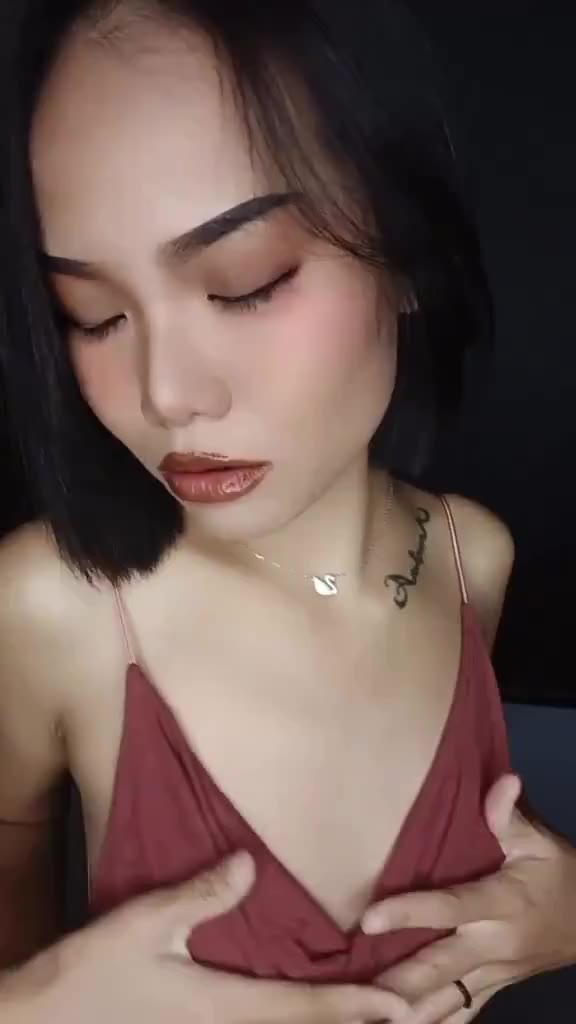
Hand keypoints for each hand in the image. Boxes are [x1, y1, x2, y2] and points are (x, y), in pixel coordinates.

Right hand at [0, 852, 408, 1023]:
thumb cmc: (91, 977)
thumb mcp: (143, 925)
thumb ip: (200, 896)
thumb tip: (250, 864)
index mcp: (221, 1007)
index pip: (302, 1008)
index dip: (354, 1006)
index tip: (398, 1004)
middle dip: (351, 1023)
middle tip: (401, 1011)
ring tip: (360, 1011)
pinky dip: (288, 1020)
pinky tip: (291, 1006)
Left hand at [361, 775, 575, 1022]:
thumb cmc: (557, 874)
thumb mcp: (540, 841)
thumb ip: (511, 817)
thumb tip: (505, 782)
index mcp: (502, 903)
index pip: (451, 908)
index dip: (411, 913)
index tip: (369, 920)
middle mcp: (494, 945)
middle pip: (440, 967)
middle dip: (397, 983)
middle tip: (354, 992)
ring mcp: (493, 974)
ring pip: (447, 1000)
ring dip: (408, 1011)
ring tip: (365, 1018)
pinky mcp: (491, 989)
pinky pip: (459, 1012)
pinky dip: (432, 1022)